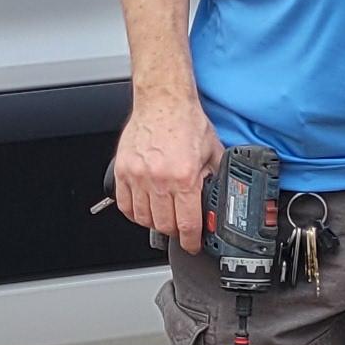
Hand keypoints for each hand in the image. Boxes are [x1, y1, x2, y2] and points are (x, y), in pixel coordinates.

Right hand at [111, 91, 221, 254]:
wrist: (162, 100)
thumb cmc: (185, 120)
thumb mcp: (212, 151)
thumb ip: (215, 176)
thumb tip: (220, 197)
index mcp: (184, 176)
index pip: (187, 223)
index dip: (191, 241)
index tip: (192, 244)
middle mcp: (159, 179)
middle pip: (164, 225)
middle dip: (174, 232)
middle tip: (180, 228)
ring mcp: (138, 175)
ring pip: (142, 218)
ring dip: (154, 222)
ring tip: (163, 216)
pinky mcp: (123, 170)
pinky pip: (125, 204)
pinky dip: (134, 212)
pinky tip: (144, 207)